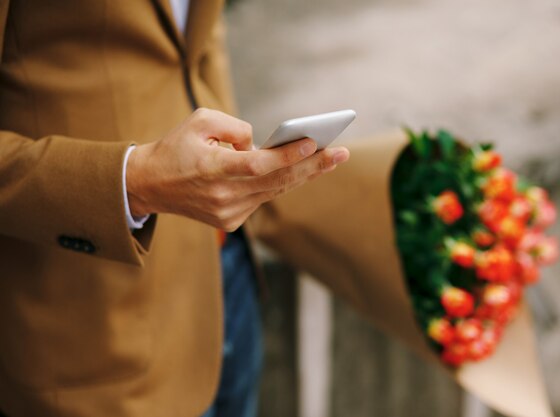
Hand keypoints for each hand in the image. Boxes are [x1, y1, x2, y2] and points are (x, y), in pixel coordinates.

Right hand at [126, 108, 349, 230]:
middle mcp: (223, 195)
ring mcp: (228, 212)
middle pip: (277, 182)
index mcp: (212, 169)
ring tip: (331, 159)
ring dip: (304, 175)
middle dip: (313, 166)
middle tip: (342, 153)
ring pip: (275, 192)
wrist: (150, 185)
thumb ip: (235, 128)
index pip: (258, 164)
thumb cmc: (177, 147)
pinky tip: (301, 170)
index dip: (288, 156)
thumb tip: (263, 144)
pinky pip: (263, 198)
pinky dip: (279, 183)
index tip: (314, 142)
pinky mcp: (231, 221)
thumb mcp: (200, 121)